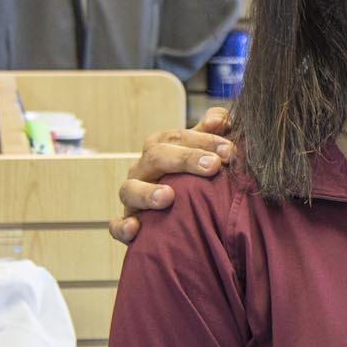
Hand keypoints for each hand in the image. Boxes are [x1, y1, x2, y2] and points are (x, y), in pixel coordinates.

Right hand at [109, 107, 233, 244]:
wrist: (180, 216)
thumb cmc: (195, 178)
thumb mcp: (204, 152)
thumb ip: (213, 133)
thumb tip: (219, 118)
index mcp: (160, 148)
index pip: (178, 137)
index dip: (204, 140)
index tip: (230, 150)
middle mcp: (143, 169)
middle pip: (156, 157)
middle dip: (185, 159)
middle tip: (213, 166)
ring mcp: (132, 197)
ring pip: (130, 189)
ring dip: (148, 193)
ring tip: (168, 197)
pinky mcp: (127, 223)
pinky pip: (117, 225)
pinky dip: (122, 226)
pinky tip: (135, 228)